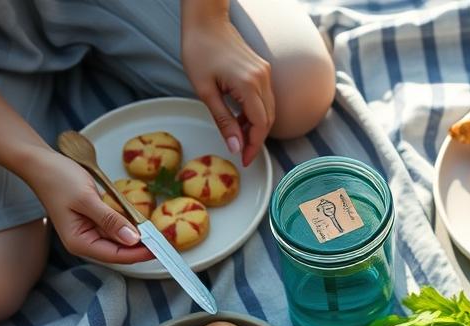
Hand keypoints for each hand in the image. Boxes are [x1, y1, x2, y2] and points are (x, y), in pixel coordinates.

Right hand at [20, 151, 152, 263]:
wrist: (41, 163)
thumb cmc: (57, 179)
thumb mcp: (87, 199)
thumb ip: (110, 220)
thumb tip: (132, 239)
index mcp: (79, 242)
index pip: (116, 256)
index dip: (140, 254)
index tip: (160, 248)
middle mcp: (84, 242)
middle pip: (120, 252)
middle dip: (142, 247)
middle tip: (165, 240)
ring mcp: (89, 232)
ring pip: (119, 241)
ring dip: (137, 237)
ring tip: (158, 233)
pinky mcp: (93, 222)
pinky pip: (115, 228)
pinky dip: (128, 226)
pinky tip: (142, 223)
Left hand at [181, 16, 273, 166]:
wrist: (205, 22)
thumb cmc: (200, 50)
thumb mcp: (205, 91)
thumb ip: (223, 120)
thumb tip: (235, 146)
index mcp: (248, 85)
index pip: (260, 125)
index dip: (254, 146)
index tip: (245, 160)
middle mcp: (262, 79)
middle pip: (268, 119)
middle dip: (256, 139)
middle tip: (242, 152)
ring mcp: (265, 73)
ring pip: (269, 110)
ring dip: (256, 126)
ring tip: (237, 134)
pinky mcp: (262, 70)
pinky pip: (265, 98)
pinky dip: (256, 112)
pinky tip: (240, 117)